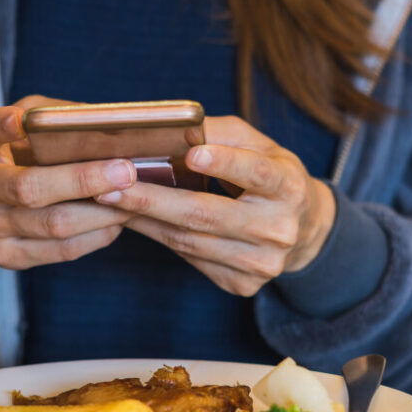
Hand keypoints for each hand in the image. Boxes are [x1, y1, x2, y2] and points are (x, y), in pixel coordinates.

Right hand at [0, 96, 136, 268]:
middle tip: (126, 171)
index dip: (0, 127)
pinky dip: (96, 236)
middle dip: (83, 180)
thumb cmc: (2, 156)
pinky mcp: (6, 256)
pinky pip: (61, 250)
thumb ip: (46, 117)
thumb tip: (101, 118)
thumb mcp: (10, 126)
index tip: (19, 122)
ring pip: (53, 224)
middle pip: (30, 189)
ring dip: (101, 212)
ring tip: (135, 197)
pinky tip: (117, 221)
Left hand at [96, 116, 335, 296]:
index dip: (226, 164)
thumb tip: (174, 127)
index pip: (258, 174)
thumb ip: (222, 135)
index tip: (193, 155)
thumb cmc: (269, 176)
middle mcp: (279, 229)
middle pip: (208, 215)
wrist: (301, 230)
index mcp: (289, 187)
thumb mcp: (259, 146)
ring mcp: (262, 263)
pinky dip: (160, 238)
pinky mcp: (244, 284)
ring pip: (191, 242)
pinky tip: (137, 222)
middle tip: (110, 185)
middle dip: (153, 199)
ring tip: (110, 201)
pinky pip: (191, 259)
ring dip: (145, 221)